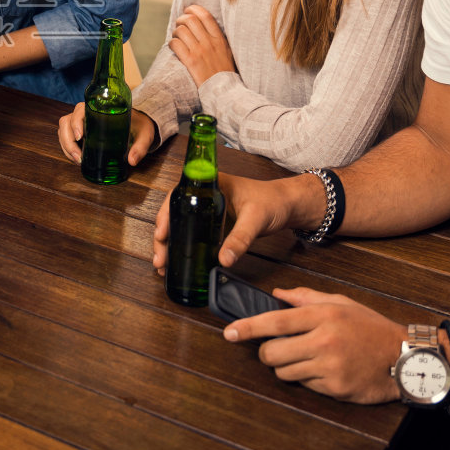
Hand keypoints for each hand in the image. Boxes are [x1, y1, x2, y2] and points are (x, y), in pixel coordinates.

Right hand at [57, 104, 157, 166]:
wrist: (140, 124)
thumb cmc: (140, 125)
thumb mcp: (144, 134)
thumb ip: (140, 147)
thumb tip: (132, 161)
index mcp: (99, 108)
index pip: (79, 110)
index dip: (75, 123)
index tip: (80, 136)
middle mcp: (87, 113)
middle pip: (66, 122)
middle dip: (68, 140)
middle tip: (78, 157)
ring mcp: (82, 122)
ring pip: (64, 130)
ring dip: (66, 146)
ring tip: (77, 160)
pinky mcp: (81, 131)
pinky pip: (67, 137)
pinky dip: (67, 148)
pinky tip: (77, 158)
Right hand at [153, 172, 297, 273]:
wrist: (289, 205)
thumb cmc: (274, 201)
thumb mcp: (256, 219)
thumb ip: (240, 239)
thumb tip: (223, 259)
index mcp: (209, 184)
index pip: (177, 196)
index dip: (164, 216)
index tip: (160, 235)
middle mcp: (204, 195)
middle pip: (173, 214)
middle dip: (162, 238)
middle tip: (159, 259)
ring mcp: (207, 210)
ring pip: (180, 226)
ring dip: (169, 245)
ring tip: (162, 266)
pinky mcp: (214, 224)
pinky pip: (192, 234)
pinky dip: (182, 247)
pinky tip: (178, 262)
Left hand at [170, 5, 235, 84]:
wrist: (223, 89)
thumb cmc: (225, 70)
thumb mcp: (227, 51)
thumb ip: (219, 37)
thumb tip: (206, 24)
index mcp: (219, 39)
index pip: (205, 16)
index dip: (193, 9)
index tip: (188, 11)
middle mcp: (209, 43)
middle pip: (190, 20)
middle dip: (181, 19)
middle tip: (179, 24)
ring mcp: (199, 52)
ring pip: (181, 31)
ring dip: (175, 32)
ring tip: (177, 37)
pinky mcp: (190, 62)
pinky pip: (175, 44)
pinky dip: (172, 43)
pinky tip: (174, 47)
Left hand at [222, 288, 404, 404]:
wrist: (404, 357)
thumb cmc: (370, 328)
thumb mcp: (341, 303)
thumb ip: (306, 297)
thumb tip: (276, 294)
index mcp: (323, 316)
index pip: (275, 321)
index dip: (248, 328)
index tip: (229, 332)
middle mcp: (323, 341)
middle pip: (271, 353)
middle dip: (267, 353)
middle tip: (277, 349)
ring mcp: (329, 367)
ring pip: (284, 373)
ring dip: (287, 368)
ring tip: (306, 359)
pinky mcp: (335, 388)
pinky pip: (305, 386)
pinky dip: (308, 379)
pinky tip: (325, 370)